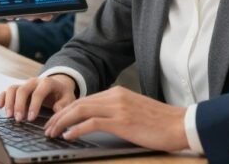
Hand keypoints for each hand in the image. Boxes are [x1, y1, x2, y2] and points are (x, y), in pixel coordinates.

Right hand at [0, 74, 76, 122]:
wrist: (58, 86)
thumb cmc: (63, 94)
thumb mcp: (68, 98)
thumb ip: (64, 104)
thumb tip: (57, 110)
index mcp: (47, 83)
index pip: (38, 92)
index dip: (34, 105)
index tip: (31, 118)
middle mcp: (34, 81)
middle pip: (23, 90)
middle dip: (19, 105)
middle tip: (18, 119)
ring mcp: (25, 84)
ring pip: (13, 89)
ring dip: (9, 102)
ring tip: (9, 116)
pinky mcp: (19, 88)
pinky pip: (7, 90)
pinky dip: (2, 97)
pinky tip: (0, 106)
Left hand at [43, 86, 188, 152]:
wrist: (180, 124)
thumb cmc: (160, 122)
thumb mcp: (134, 110)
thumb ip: (117, 110)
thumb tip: (98, 121)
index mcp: (117, 92)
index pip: (85, 100)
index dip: (67, 110)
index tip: (56, 121)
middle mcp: (115, 96)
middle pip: (78, 103)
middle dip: (59, 116)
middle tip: (48, 127)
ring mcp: (118, 108)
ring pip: (81, 111)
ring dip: (63, 122)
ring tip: (52, 133)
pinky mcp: (121, 121)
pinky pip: (92, 123)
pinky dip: (76, 129)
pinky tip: (68, 136)